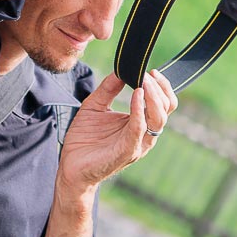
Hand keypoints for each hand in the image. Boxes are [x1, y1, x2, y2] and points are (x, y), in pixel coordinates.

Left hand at [55, 70, 176, 198]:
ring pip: (158, 119)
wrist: (70, 166)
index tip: (152, 71)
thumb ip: (108, 88)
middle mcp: (144, 134)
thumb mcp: (95, 106)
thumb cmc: (84, 139)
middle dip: (159, 88)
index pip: (164, 104)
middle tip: (148, 73)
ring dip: (153, 97)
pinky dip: (140, 110)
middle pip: (166, 109)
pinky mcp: (127, 151)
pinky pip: (139, 128)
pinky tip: (136, 94)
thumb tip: (120, 70)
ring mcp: (137, 144)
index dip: (161, 87)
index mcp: (140, 124)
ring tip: (143, 81)